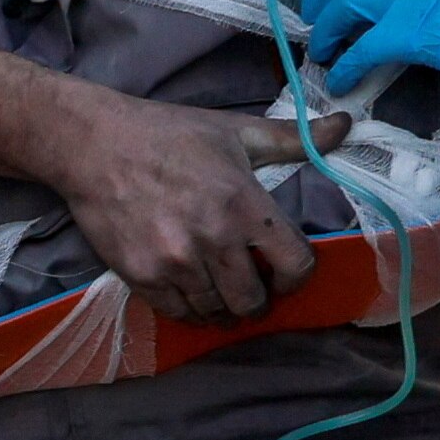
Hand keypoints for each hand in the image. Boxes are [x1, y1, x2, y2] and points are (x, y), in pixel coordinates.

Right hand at [40, 92, 353, 324]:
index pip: (295, 265)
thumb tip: (347, 125)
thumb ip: (295, 139)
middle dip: (259, 298)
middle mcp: (213, 239)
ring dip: (225, 307)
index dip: (298, 275)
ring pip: (217, 312)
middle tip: (253, 286)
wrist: (92, 144)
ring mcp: (174, 263)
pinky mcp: (141, 276)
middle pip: (254, 300)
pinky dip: (192, 310)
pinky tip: (194, 294)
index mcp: (244, 204)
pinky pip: (179, 314)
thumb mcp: (235, 131)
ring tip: (223, 291)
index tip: (287, 272)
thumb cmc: (169, 134)